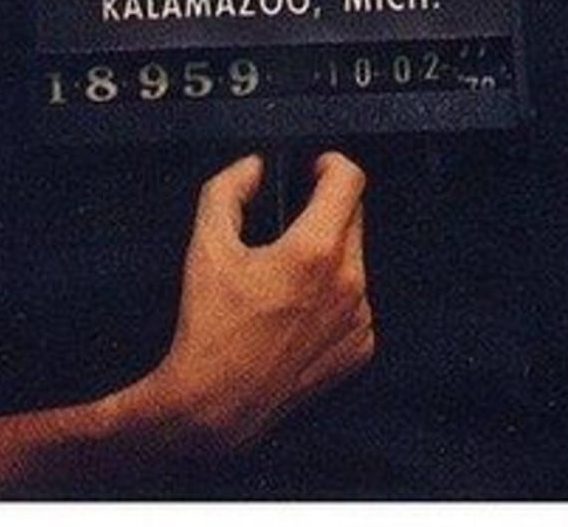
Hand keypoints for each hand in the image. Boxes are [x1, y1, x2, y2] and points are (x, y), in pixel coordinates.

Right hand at [152, 150, 373, 455]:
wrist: (216, 404)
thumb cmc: (211, 328)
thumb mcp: (207, 244)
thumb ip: (228, 188)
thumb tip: (253, 167)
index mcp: (315, 250)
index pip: (349, 179)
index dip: (330, 163)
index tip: (313, 169)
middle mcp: (347, 281)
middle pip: (353, 215)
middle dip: (325, 208)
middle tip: (289, 222)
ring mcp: (358, 317)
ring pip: (356, 258)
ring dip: (330, 253)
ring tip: (287, 274)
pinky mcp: (360, 346)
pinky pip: (356, 300)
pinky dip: (334, 294)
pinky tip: (297, 308)